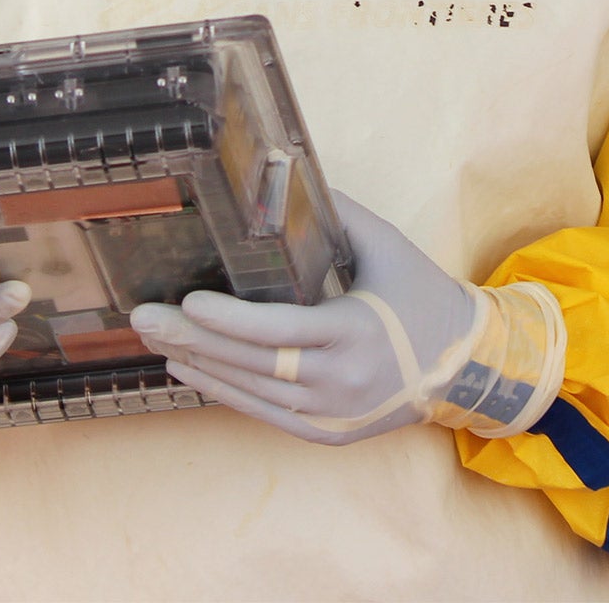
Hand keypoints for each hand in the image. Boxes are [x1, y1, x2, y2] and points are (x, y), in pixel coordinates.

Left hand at [130, 192, 562, 445]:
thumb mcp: (389, 247)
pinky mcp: (327, 433)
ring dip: (199, 365)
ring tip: (153, 339)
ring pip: (251, 393)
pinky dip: (224, 392)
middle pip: (253, 364)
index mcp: (354, 334)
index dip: (228, 321)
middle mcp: (339, 383)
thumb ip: (339, 212)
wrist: (466, 367)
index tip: (187, 301)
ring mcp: (331, 415)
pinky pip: (264, 414)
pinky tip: (190, 370)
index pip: (279, 332)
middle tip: (143, 317)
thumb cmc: (423, 298)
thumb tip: (287, 175)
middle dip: (191, 340)